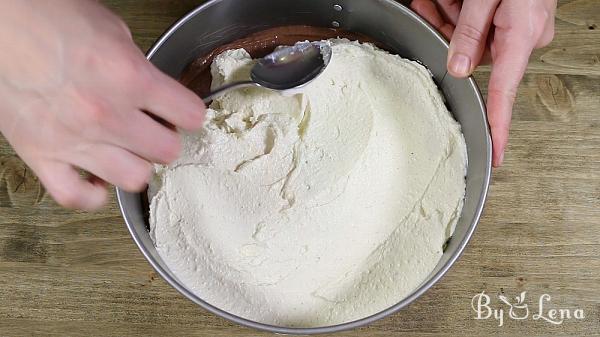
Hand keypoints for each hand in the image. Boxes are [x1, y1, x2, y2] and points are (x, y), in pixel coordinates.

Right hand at [0, 0, 204, 209]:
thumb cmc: (48, 16)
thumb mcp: (113, 31)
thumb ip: (139, 67)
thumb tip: (156, 91)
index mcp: (129, 77)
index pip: (189, 114)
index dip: (190, 113)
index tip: (184, 114)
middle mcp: (106, 114)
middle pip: (167, 151)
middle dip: (166, 140)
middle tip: (156, 131)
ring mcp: (74, 140)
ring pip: (133, 178)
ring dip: (137, 165)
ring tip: (129, 152)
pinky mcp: (42, 156)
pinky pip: (76, 197)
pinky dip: (92, 194)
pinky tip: (97, 178)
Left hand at [411, 0, 555, 166]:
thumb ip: (468, 32)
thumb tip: (457, 68)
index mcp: (520, 37)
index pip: (504, 93)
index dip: (497, 126)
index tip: (495, 154)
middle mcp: (522, 37)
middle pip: (472, 52)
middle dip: (447, 30)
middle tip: (435, 3)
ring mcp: (518, 28)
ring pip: (469, 34)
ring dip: (449, 14)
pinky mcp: (512, 18)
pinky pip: (477, 23)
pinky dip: (458, 10)